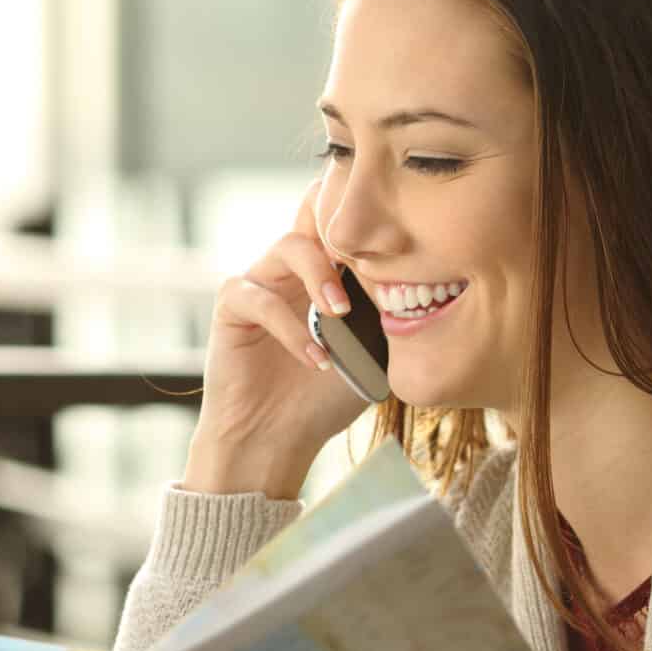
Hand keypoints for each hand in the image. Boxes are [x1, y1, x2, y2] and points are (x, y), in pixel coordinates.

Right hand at [185, 181, 374, 498]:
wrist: (277, 440)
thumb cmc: (325, 397)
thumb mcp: (371, 351)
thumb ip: (384, 312)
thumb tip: (419, 281)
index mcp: (326, 270)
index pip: (346, 220)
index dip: (372, 226)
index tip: (402, 255)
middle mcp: (291, 267)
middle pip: (314, 211)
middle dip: (346, 235)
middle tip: (370, 268)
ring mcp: (260, 282)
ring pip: (289, 247)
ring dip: (320, 277)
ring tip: (341, 314)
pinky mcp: (232, 307)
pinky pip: (259, 298)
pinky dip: (291, 328)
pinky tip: (315, 358)